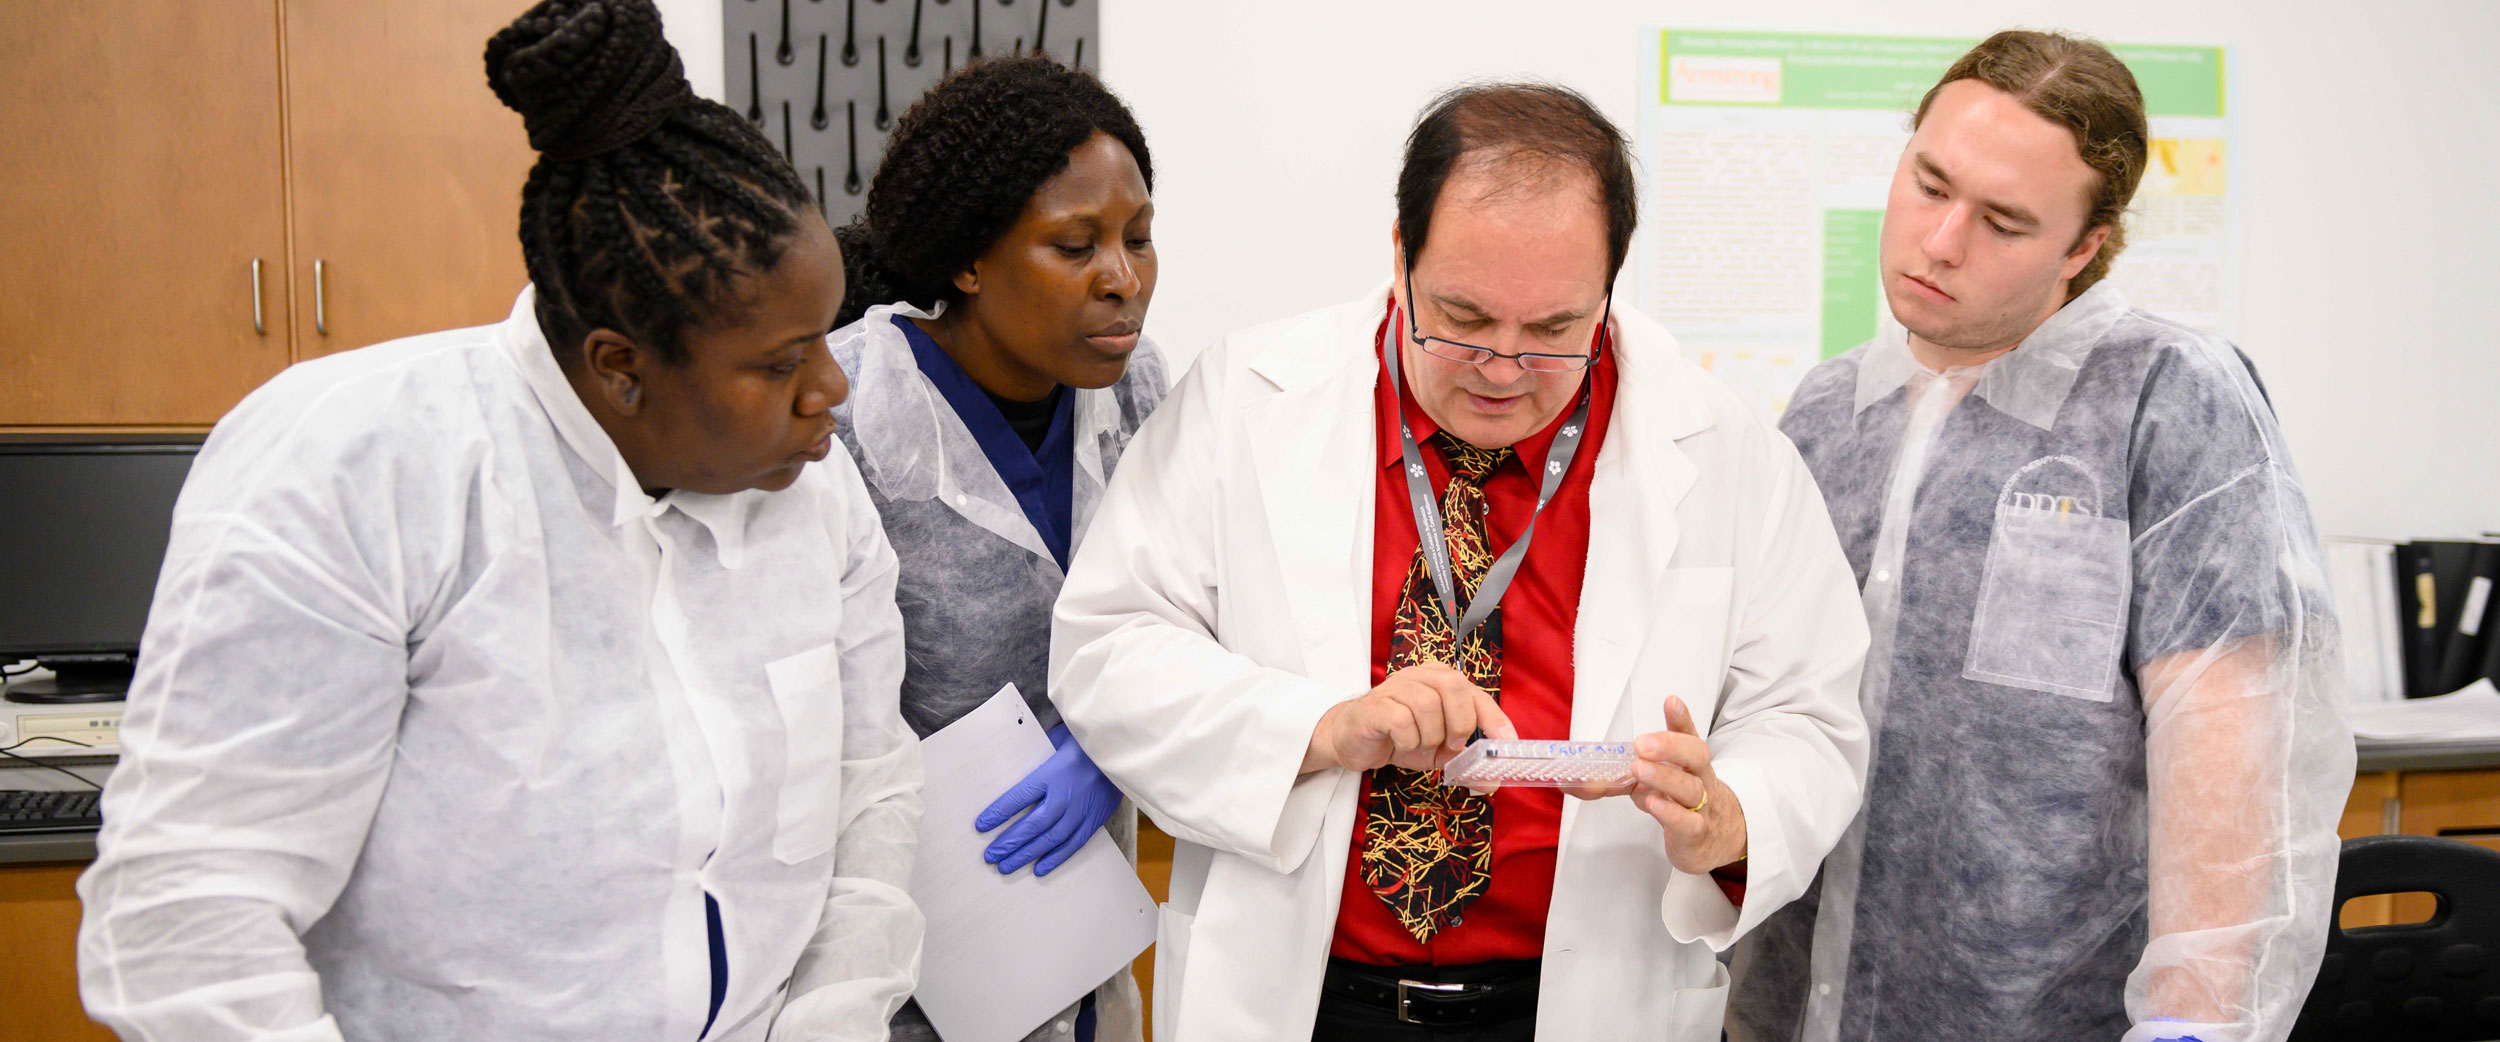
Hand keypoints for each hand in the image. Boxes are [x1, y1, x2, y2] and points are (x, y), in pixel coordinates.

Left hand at [974, 724, 1123, 876]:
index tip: (981, 826)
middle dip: (1008, 842)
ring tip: (1006, 867)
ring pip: (1050, 839)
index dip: (998, 813)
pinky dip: (1056, 858)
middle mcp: (1066, 795)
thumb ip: (1038, 752)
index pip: (1019, 797)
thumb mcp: (1058, 737)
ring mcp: (1082, 810)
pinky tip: (1039, 868)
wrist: (1125, 749)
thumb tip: (1016, 762)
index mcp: (1053, 772)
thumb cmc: (1087, 740)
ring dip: (1027, 855)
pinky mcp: (1096, 819)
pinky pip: (1073, 843)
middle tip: (990, 857)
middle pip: (1032, 824)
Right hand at [1302, 662, 1516, 774]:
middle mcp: (1420, 675)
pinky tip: (1400, 745)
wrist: (1353, 741)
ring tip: (1418, 747)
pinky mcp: (1375, 705)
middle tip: (1451, 745)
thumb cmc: (1400, 739)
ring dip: (1429, 738)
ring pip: (1427, 706)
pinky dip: (1408, 742)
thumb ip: (1466, 760)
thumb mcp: (1439, 750)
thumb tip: (1492, 782)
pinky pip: (1402, 721)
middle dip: (1459, 722)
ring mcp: (1396, 687)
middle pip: (1454, 686)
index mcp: (1441, 680)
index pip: (1476, 693)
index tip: (1506, 744)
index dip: (1494, 718)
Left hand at [1632, 696, 1746, 872]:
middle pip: (1696, 756)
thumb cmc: (1679, 804)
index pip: (1688, 735)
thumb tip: (1576, 781)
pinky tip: (1654, 803)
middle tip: (1642, 743)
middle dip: (1670, 746)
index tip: (1671, 702)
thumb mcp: (1652, 784)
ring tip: (1639, 769)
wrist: (1715, 839)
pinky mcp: (1697, 833)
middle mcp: (1700, 778)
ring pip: (1691, 789)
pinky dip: (1671, 813)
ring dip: (1664, 777)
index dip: (1680, 719)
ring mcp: (1702, 806)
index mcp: (1688, 761)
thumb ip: (1619, 778)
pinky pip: (1689, 823)